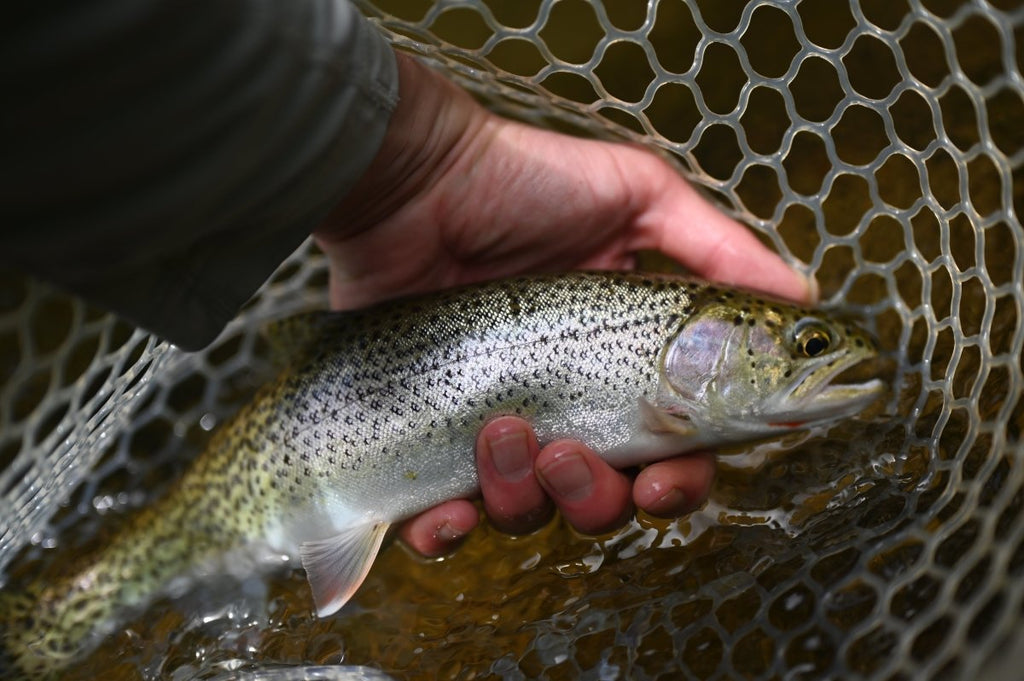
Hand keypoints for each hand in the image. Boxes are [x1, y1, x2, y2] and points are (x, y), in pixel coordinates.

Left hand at [315, 53, 812, 554]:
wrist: (415, 179)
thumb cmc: (524, 182)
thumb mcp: (637, 196)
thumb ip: (719, 250)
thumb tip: (804, 295)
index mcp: (620, 366)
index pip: (672, 450)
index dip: (681, 480)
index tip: (665, 480)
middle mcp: (563, 406)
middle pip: (604, 499)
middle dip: (597, 500)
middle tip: (570, 453)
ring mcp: (492, 425)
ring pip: (527, 513)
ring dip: (523, 496)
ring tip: (501, 431)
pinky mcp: (427, 435)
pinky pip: (436, 518)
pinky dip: (443, 532)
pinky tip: (443, 511)